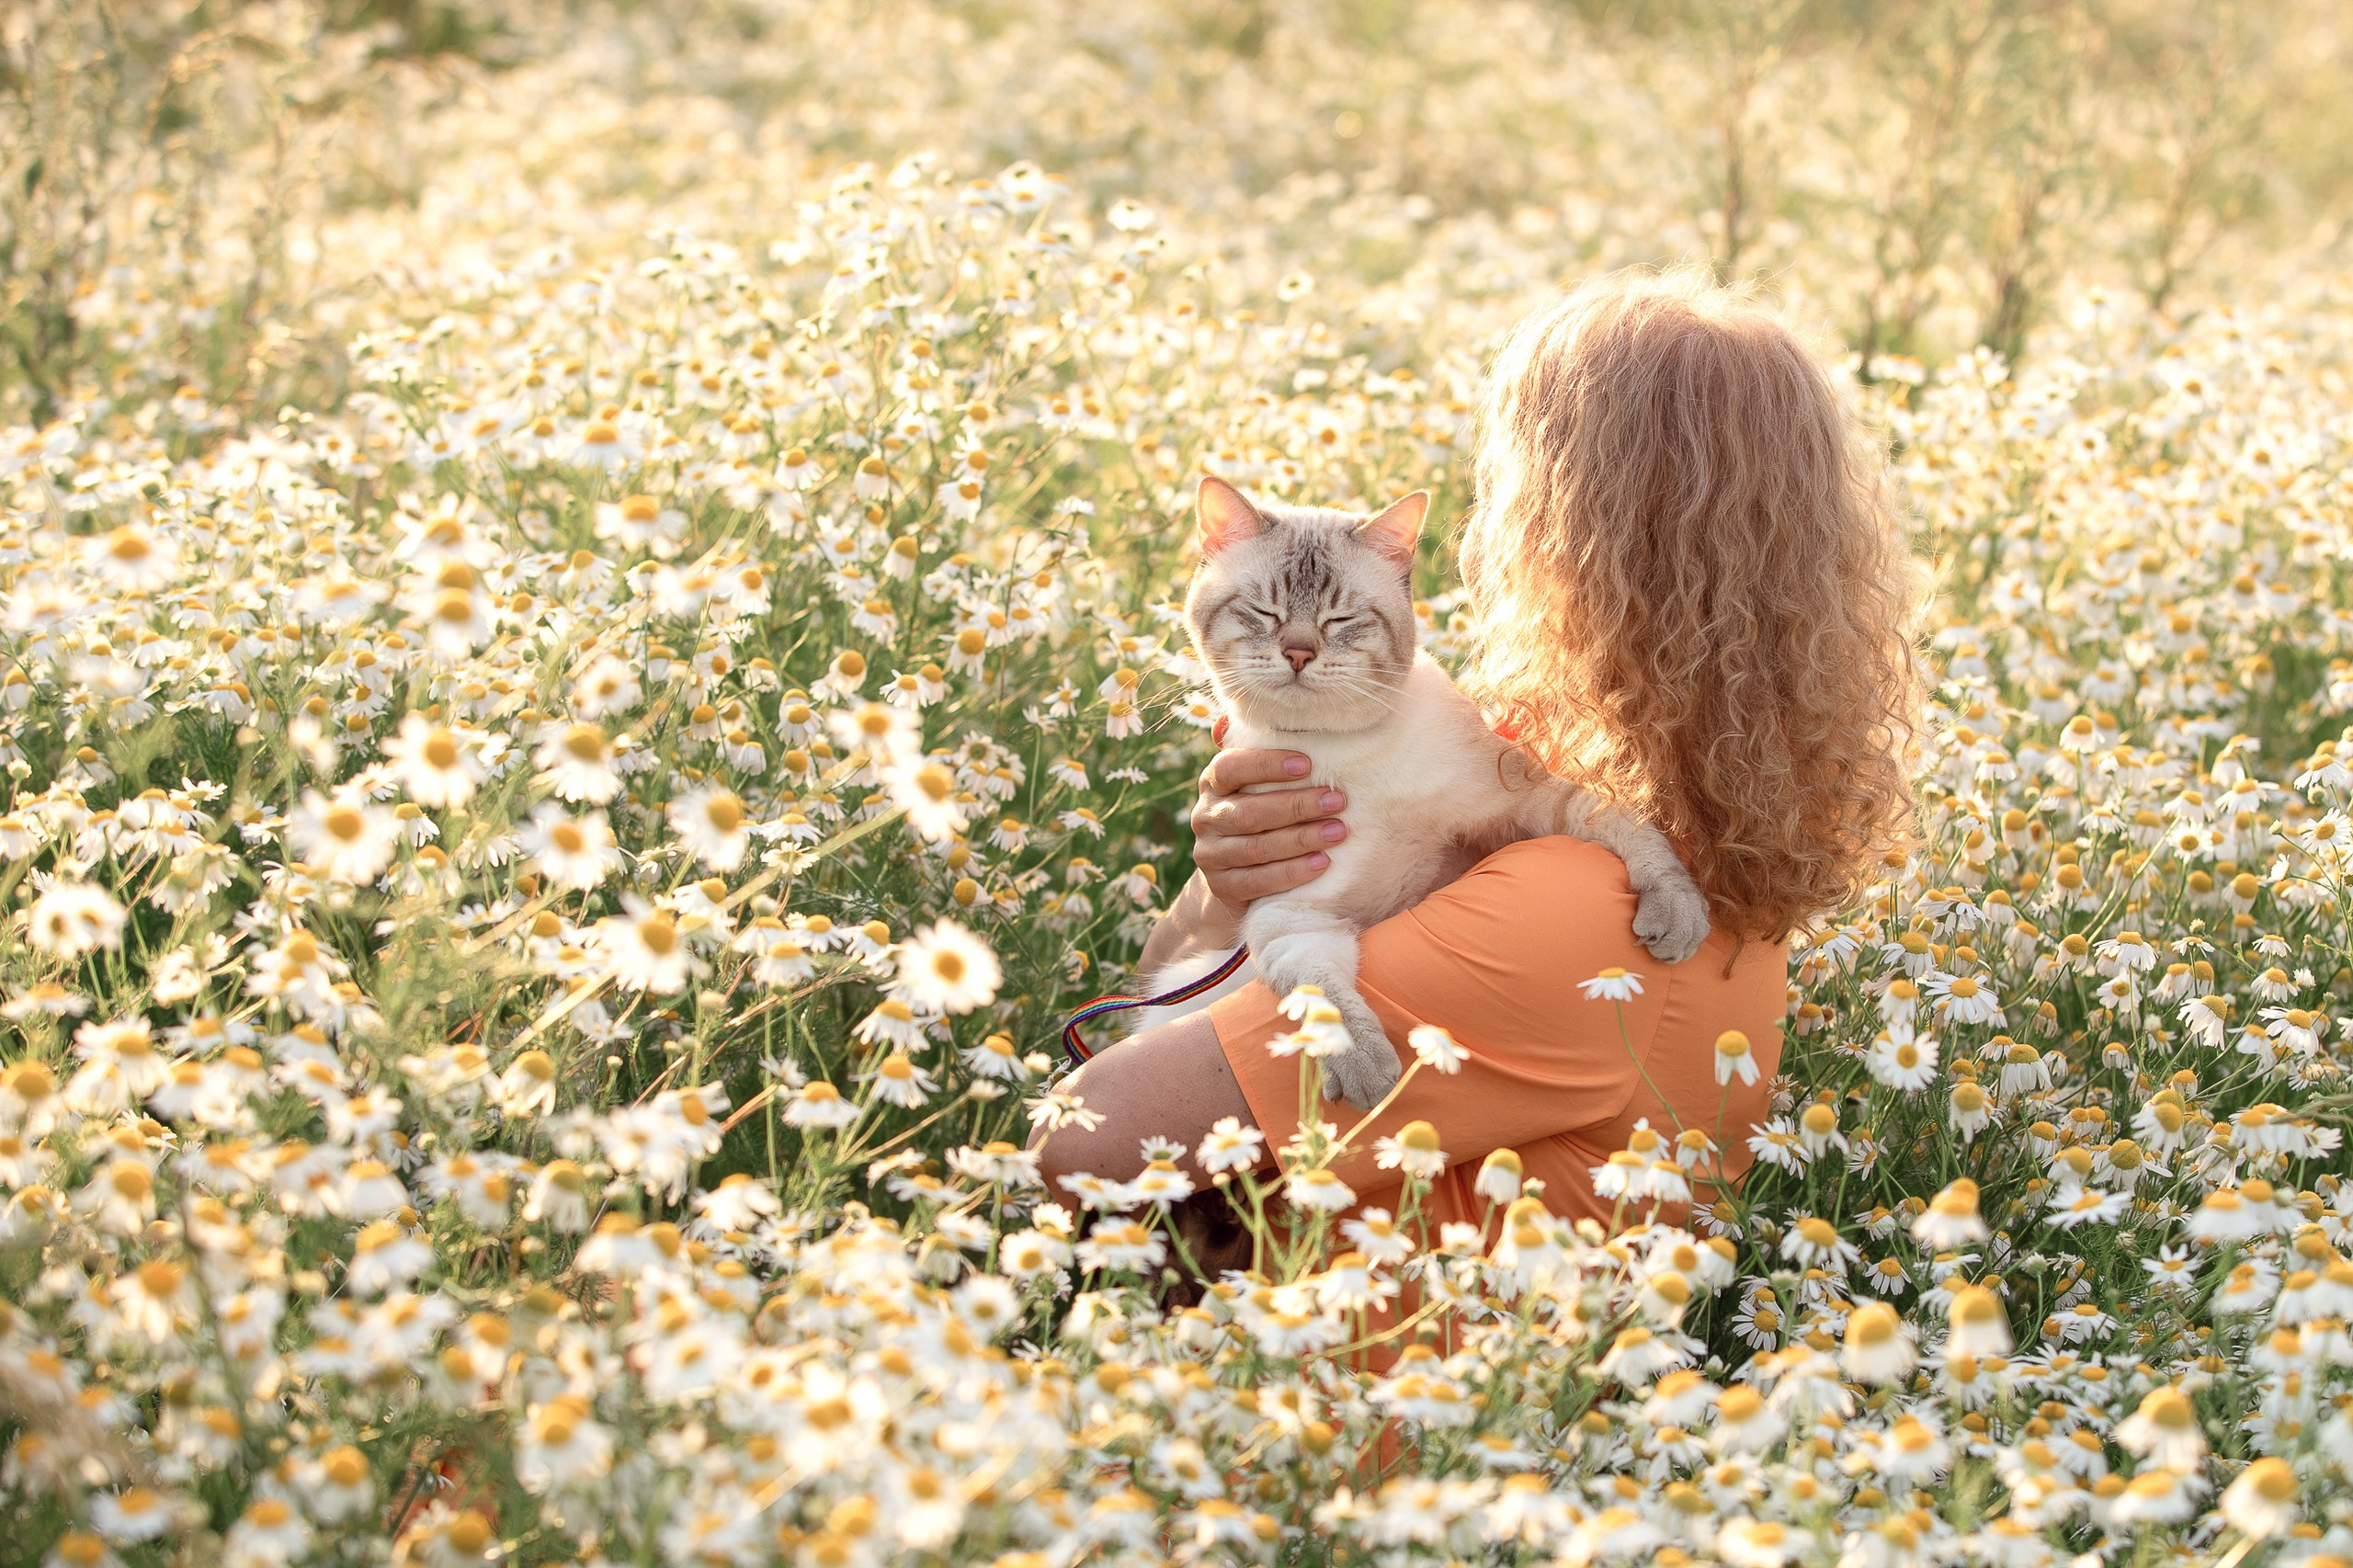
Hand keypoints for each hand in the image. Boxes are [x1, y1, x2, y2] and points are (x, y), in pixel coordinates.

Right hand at [1189, 748, 1344, 914]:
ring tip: (1338, 832)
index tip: (1308, 763)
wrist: (1232, 876)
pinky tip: (1321, 863)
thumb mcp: (1251, 781)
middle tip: (1338, 801)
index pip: (1230, 768)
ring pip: (1256, 848)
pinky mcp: (1221, 886)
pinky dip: (1291, 873)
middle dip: (1297, 805)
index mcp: (1212, 783)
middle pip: (1250, 812)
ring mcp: (1210, 854)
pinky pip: (1256, 882)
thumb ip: (1252, 751)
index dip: (1266, 765)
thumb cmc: (1256, 812)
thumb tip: (1229, 719)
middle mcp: (1205, 816)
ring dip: (1301, 839)